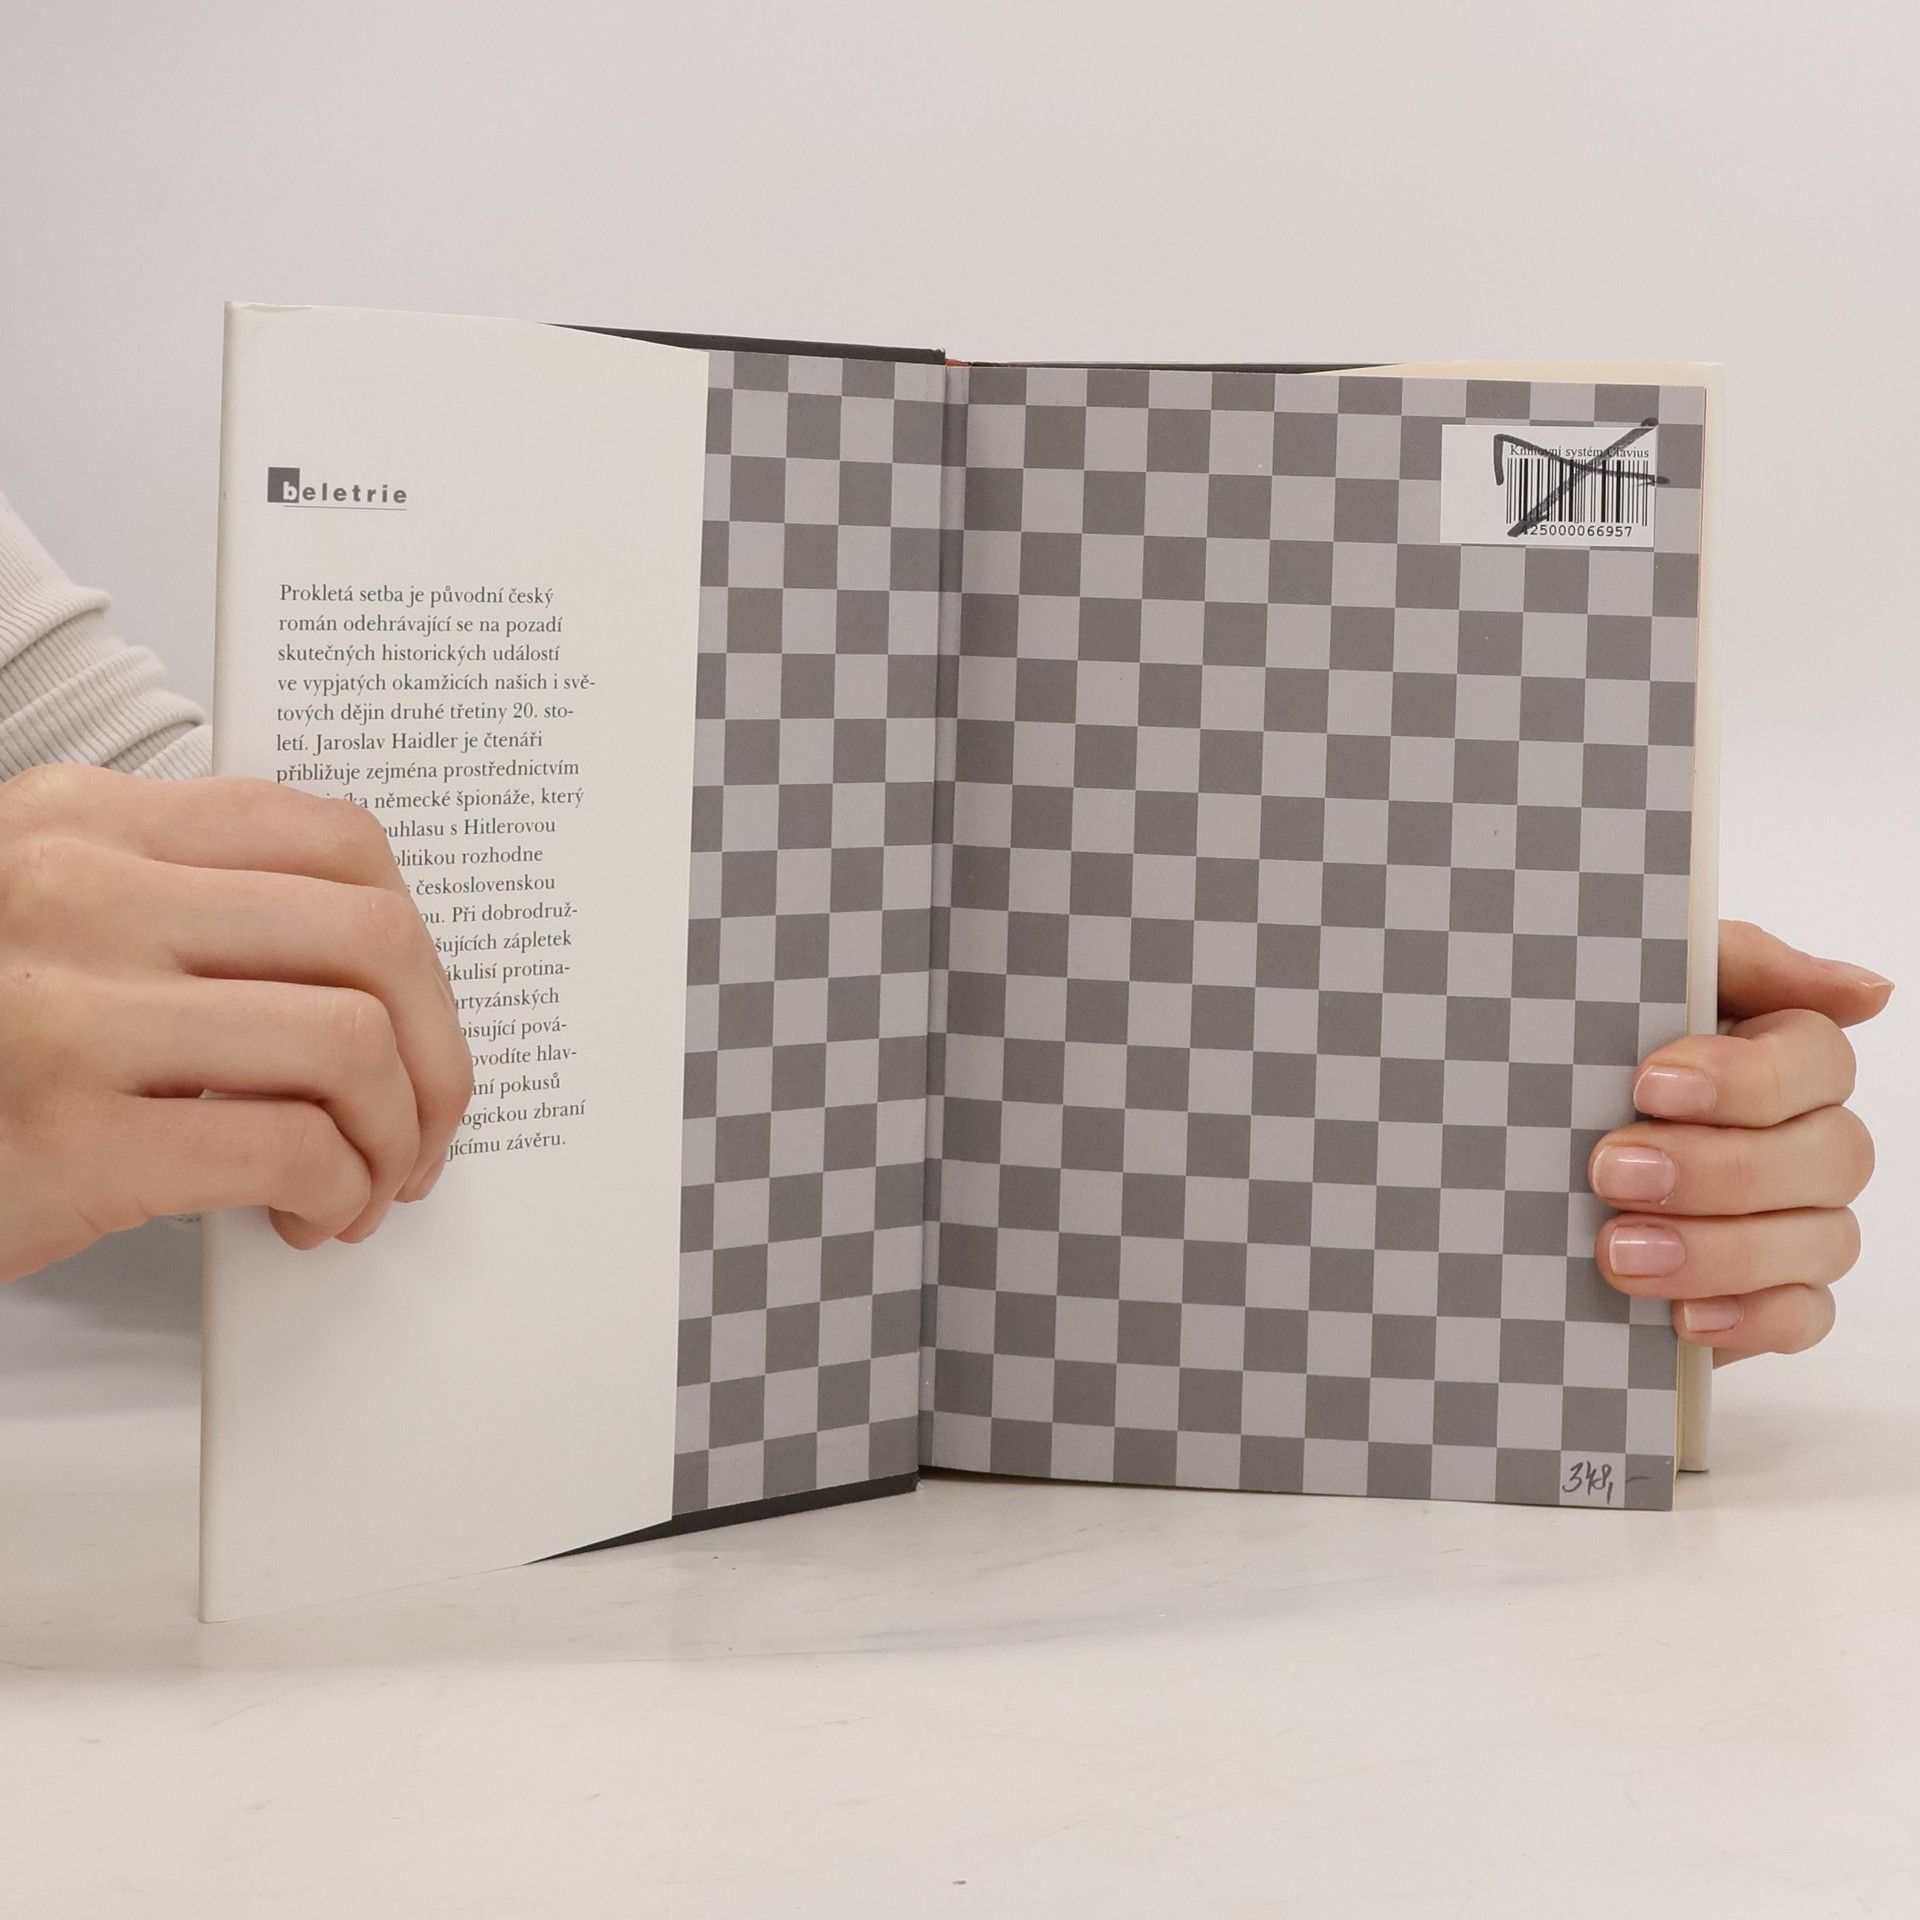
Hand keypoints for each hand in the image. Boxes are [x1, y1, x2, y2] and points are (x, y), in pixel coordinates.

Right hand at [0, 765, 473, 1281]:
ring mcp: (69, 1012)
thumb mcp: (58, 923)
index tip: (421, 1014)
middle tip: (426, 1120)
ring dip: (395, 1135)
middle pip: (372, 940)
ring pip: (350, 1045)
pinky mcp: (71, 1138)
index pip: (338, 841)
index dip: (419, 944)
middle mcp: (80, 893)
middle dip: (438, 1051)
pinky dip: (337, 1191)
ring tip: (367, 1180)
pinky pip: (290, 1148)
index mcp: (90, 824)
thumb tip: (379, 964)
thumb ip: (191, 906)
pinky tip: (310, 1214)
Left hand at [1590, 920, 1890, 1361]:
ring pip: (1822, 1241)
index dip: (1745, 1078)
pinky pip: (1803, 1317)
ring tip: (1617, 1250)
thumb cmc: (1579, 1055)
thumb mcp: (1631, 986)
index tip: (1648, 1087)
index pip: (1820, 1059)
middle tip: (1613, 1171)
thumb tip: (1870, 990)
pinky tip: (1683, 1316)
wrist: (1504, 1161)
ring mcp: (1797, 1222)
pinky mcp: (1769, 1297)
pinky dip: (1749, 1318)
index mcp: (1780, 1057)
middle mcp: (1805, 1140)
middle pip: (1829, 1156)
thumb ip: (1740, 965)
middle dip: (1718, 1169)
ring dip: (1719, 1249)